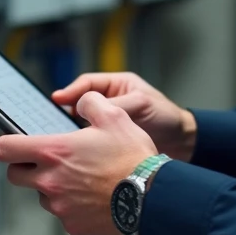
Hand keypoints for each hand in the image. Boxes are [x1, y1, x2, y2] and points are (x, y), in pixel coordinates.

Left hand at [0, 91, 156, 234]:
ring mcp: (59, 207)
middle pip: (15, 175)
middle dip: (25, 167)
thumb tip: (80, 103)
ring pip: (41, 195)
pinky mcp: (72, 225)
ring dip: (52, 186)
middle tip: (47, 160)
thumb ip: (90, 103)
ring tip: (80, 178)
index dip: (6, 143)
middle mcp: (49, 181)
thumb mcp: (114, 116)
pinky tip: (92, 196)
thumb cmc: (131, 157)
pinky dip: (72, 206)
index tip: (14, 142)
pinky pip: (63, 213)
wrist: (151, 196)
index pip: (4, 149)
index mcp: (53, 152)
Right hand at [53, 73, 196, 161]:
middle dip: (67, 110)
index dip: (71, 91)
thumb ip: (117, 105)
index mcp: (117, 85)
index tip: (57, 100)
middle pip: (81, 103)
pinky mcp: (110, 140)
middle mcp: (111, 102)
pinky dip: (83, 143)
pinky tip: (75, 150)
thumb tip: (88, 107)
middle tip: (53, 120)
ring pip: (84, 122)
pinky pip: (91, 139)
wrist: (182, 142)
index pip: (88, 84)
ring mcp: (110, 122)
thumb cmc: (166, 117)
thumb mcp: (141, 105)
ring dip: (73, 128)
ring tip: (61, 136)